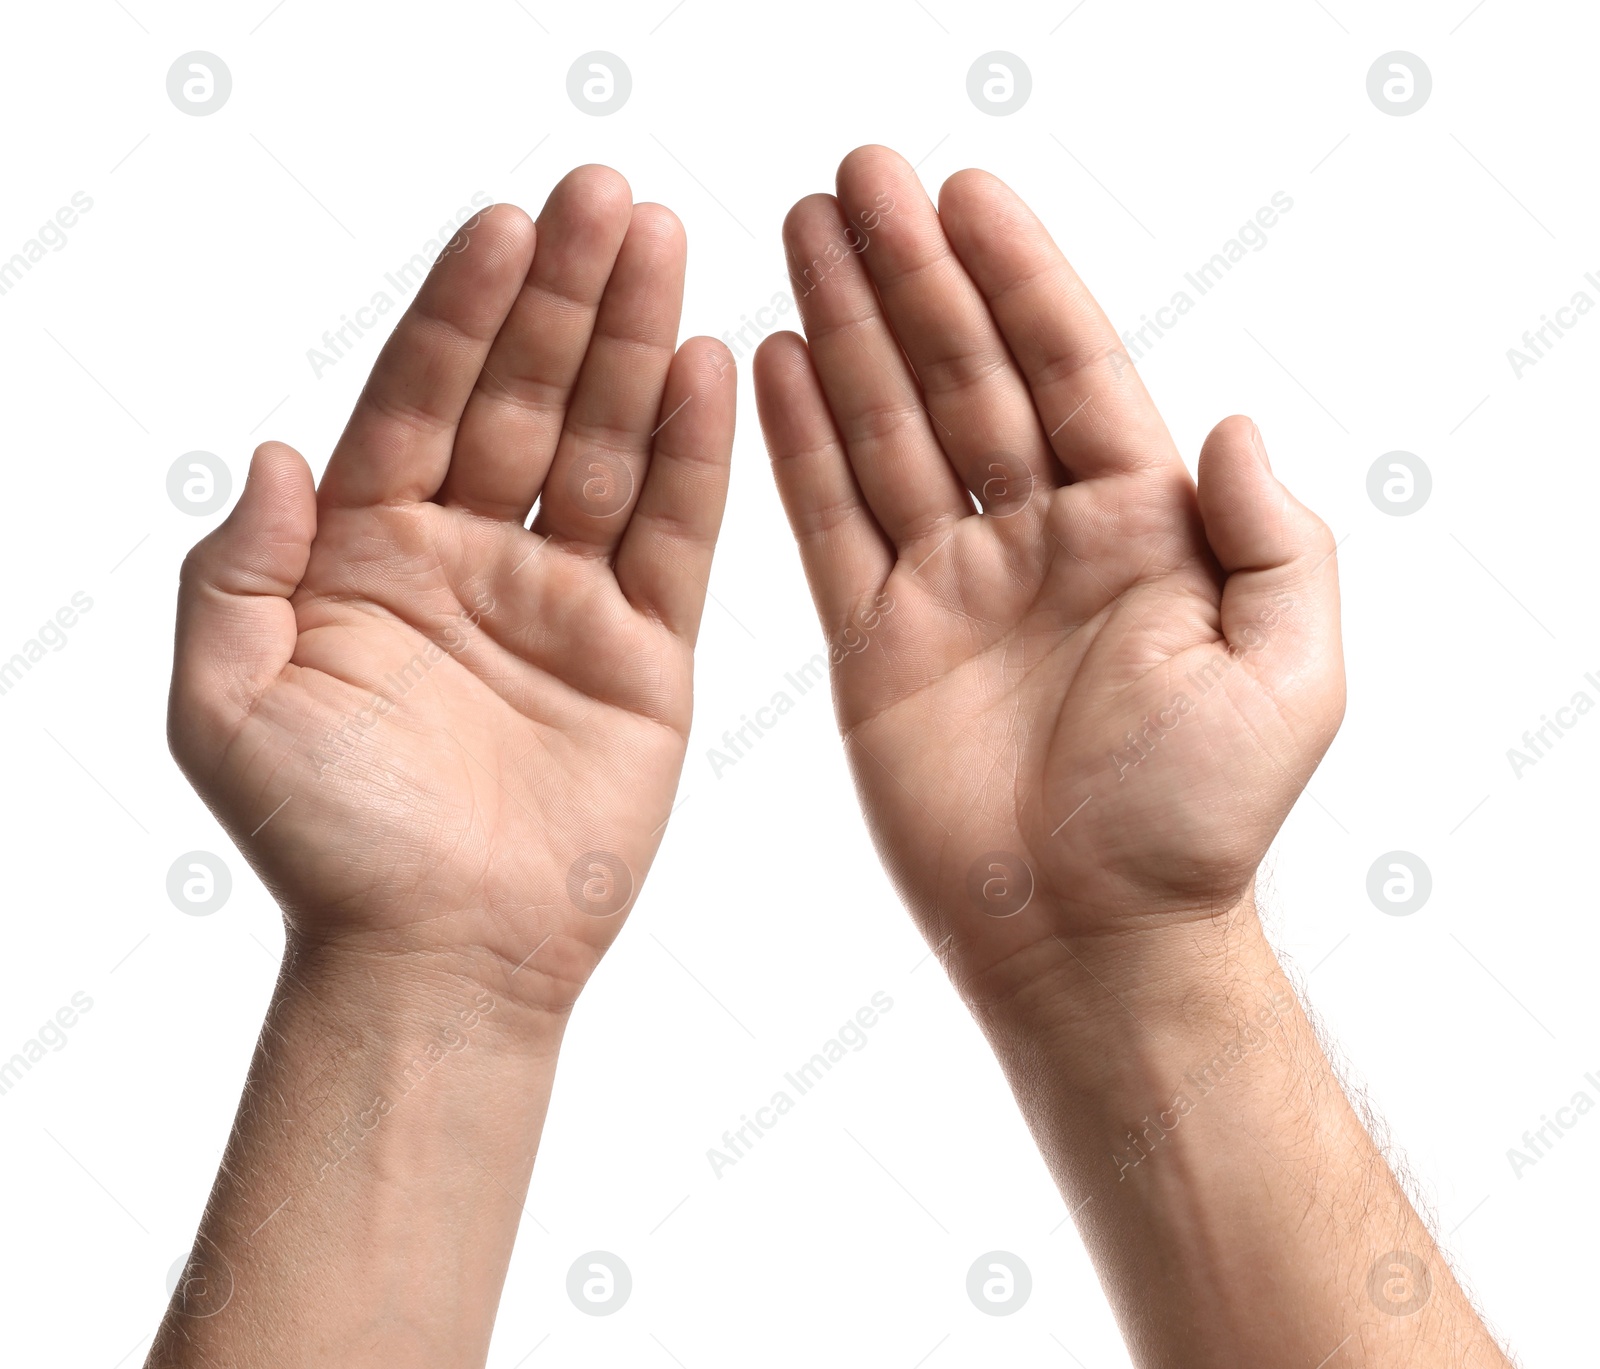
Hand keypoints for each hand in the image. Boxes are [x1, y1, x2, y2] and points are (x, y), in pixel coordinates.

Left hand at [169, 168, 733, 1017]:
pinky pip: (676, 538)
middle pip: (525, 399)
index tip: (505, 223)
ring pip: (606, 447)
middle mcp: (470, 557)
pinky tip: (711, 366)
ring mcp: (564, 599)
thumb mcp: (227, 706)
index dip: (461, 312)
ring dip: (635, 346)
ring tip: (665, 245)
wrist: (439, 960)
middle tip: (607, 198)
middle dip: (564, 297)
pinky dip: (694, 456)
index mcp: (368, 552)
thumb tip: (272, 454)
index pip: (420, 400)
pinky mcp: (645, 652)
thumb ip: (237, 573)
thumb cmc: (326, 845)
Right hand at [754, 147, 1342, 1001]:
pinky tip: (773, 363)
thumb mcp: (1285, 679)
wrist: (1091, 944)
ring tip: (801, 234)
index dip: (1018, 279)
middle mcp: (1039, 541)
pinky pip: (830, 527)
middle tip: (857, 180)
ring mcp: (951, 587)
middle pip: (966, 378)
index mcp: (1140, 531)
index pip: (1070, 371)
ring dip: (846, 332)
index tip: (962, 193)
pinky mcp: (876, 645)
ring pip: (889, 432)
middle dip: (913, 276)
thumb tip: (1229, 424)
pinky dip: (800, 447)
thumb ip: (1273, 544)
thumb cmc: (1196, 826)